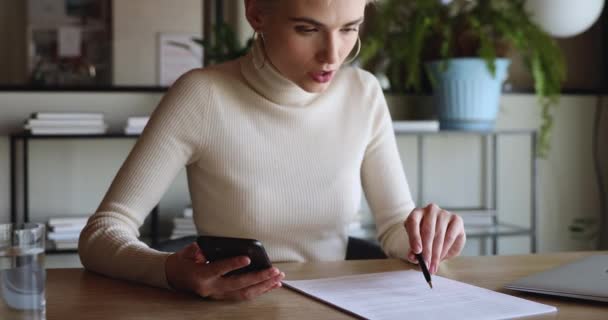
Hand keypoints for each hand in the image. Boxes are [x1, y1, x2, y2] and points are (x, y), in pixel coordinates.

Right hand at [165, 242, 284, 299]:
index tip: (247, 259)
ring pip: (244, 294)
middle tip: (273, 270)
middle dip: (258, 278)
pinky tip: (271, 285)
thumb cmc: (183, 262)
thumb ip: (196, 251)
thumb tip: (205, 251)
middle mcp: (211, 288)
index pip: (219, 269)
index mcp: (201, 276)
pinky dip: (259, 290)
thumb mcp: (185, 253)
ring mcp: (218, 295)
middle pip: (238, 285)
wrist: (175, 277)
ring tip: (277, 278)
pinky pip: (244, 295)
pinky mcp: (224, 296)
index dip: (233, 264)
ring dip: (263, 286)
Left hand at [404, 203, 465, 273]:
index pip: (413, 222)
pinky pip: (450, 236)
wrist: (439, 232)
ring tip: (433, 266)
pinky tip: (441, 257)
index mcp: (416, 213)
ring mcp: (444, 213)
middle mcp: (430, 210)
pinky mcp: (456, 219)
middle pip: (428, 231)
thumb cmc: (424, 238)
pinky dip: (445, 249)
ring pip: (439, 235)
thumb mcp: (416, 244)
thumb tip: (413, 257)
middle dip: (427, 251)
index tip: (417, 251)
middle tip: (426, 265)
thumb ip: (413, 251)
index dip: (414, 237)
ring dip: (436, 254)